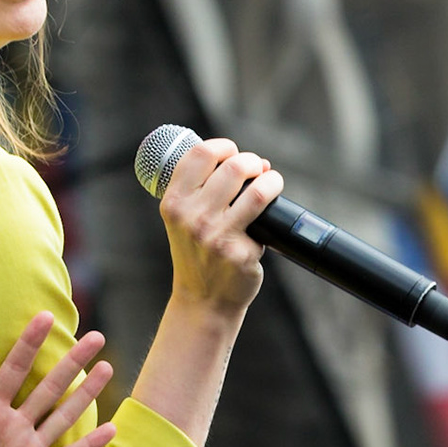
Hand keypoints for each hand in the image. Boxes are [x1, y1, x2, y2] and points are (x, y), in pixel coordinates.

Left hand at [0, 312, 117, 446]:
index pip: (12, 371)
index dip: (28, 345)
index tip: (45, 317)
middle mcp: (15, 426)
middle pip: (49, 387)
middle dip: (71, 362)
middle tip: (95, 336)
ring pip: (64, 416)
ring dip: (85, 393)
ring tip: (106, 368)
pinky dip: (90, 446)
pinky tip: (111, 430)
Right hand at [158, 138, 283, 319]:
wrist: (203, 300)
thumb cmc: (197, 252)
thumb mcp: (183, 218)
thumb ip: (203, 188)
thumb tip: (254, 162)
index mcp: (174, 203)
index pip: (201, 153)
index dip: (224, 146)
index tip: (233, 153)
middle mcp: (191, 217)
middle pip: (234, 166)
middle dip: (252, 162)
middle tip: (257, 171)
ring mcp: (216, 235)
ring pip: (258, 190)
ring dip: (272, 180)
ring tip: (271, 184)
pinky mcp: (240, 252)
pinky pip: (266, 217)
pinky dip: (273, 209)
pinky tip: (268, 218)